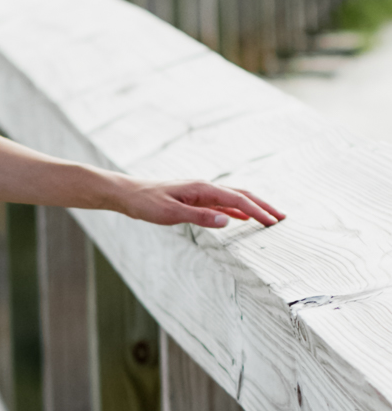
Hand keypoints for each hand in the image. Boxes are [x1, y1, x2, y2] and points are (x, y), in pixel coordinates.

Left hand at [117, 178, 285, 230]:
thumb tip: (228, 221)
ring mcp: (200, 193)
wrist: (128, 194)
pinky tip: (242, 218)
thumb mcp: (171, 214)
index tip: (274, 222)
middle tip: (282, 218)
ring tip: (269, 217)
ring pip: (234, 198)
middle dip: (263, 206)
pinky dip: (236, 210)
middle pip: (242, 195)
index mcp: (202, 189)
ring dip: (253, 207)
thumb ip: (200, 217)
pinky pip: (221, 204)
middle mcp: (205, 188)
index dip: (258, 211)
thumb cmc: (146, 203)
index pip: (238, 199)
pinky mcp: (194, 199)